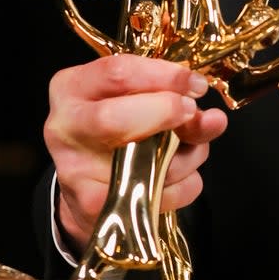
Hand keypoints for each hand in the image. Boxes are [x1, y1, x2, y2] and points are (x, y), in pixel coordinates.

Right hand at [45, 54, 226, 250]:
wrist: (82, 185)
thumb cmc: (113, 131)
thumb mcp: (135, 100)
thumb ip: (174, 100)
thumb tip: (214, 120)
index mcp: (72, 88)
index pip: (118, 73)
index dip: (166, 77)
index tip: (196, 85)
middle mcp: (65, 126)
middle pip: (113, 119)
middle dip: (164, 114)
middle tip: (190, 114)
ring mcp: (74, 169)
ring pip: (141, 163)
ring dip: (185, 156)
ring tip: (185, 152)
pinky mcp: (91, 206)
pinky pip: (154, 196)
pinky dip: (182, 187)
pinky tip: (174, 178)